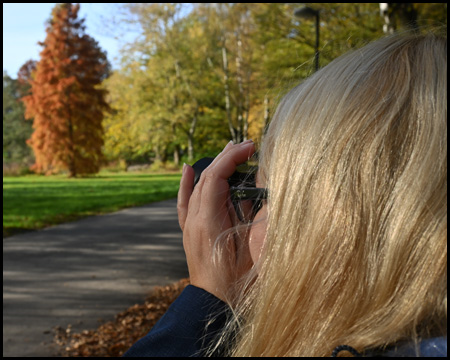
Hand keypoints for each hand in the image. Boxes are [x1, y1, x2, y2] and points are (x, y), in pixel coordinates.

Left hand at [177, 140, 254, 301]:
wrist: (214, 304)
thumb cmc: (237, 283)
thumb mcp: (254, 250)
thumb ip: (256, 218)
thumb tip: (259, 189)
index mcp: (209, 222)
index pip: (216, 177)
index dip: (232, 158)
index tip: (250, 148)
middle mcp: (195, 220)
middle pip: (206, 177)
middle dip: (226, 157)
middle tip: (246, 145)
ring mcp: (190, 226)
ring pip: (198, 186)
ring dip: (214, 166)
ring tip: (229, 150)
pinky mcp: (190, 231)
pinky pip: (185, 202)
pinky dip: (187, 184)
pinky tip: (188, 169)